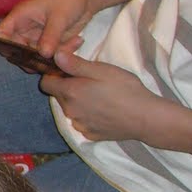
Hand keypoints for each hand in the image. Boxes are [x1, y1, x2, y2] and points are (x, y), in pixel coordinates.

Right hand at [0, 0, 94, 55]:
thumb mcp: (59, 16)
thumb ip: (50, 36)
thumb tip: (42, 55)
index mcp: (20, 17)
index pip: (1, 34)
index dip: (3, 45)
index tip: (17, 56)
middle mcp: (25, 29)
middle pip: (17, 50)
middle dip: (30, 58)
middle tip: (46, 61)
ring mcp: (38, 37)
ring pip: (36, 56)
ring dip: (50, 57)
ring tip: (68, 46)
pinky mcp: (52, 42)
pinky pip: (52, 54)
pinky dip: (64, 52)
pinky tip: (77, 40)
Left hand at [43, 50, 161, 142]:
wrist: (146, 118)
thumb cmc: (125, 90)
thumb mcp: (101, 70)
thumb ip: (75, 64)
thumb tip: (55, 56)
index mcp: (70, 93)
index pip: (46, 83)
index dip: (54, 74)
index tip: (69, 70)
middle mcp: (70, 111)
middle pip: (59, 96)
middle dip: (69, 87)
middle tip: (90, 81)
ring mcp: (80, 125)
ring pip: (71, 109)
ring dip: (78, 102)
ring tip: (100, 96)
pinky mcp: (90, 135)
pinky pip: (82, 122)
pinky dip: (88, 115)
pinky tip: (105, 110)